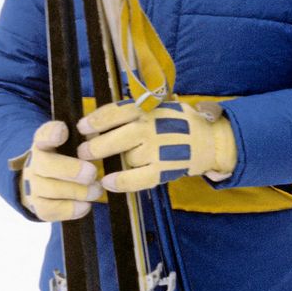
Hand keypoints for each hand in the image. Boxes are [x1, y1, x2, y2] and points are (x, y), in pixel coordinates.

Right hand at [10, 120, 102, 221]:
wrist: (49, 180)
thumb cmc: (71, 156)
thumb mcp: (77, 142)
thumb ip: (88, 137)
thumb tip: (104, 136)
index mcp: (45, 142)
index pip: (43, 134)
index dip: (51, 133)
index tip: (63, 132)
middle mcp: (35, 162)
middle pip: (46, 165)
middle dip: (71, 170)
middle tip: (92, 174)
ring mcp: (33, 185)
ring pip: (49, 190)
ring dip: (77, 192)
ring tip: (97, 190)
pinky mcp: (36, 205)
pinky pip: (49, 210)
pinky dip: (69, 210)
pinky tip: (86, 206)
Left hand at [77, 100, 236, 193]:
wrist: (209, 139)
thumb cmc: (178, 122)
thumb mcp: (159, 107)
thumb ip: (135, 112)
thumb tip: (99, 120)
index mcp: (149, 110)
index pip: (117, 112)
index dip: (97, 120)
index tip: (82, 127)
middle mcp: (152, 127)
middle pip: (118, 136)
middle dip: (97, 146)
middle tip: (82, 153)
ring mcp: (159, 149)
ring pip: (127, 157)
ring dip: (115, 161)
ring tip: (104, 166)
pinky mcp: (164, 169)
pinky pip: (137, 178)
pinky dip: (122, 181)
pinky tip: (108, 182)